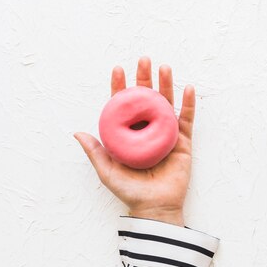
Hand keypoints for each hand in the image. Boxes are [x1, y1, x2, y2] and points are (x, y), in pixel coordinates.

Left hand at [74, 57, 195, 226]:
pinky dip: (188, 104)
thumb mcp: (107, 171)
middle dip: (145, 78)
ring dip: (166, 85)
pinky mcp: (184, 141)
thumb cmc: (130, 191)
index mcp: (130, 134)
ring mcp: (167, 134)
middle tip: (143, 60)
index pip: (124, 105)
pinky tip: (188, 89)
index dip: (121, 87)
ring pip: (167, 104)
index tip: (118, 69)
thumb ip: (95, 152)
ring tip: (164, 67)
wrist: (155, 207)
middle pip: (147, 99)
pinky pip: (186, 119)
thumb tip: (78, 133)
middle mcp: (148, 130)